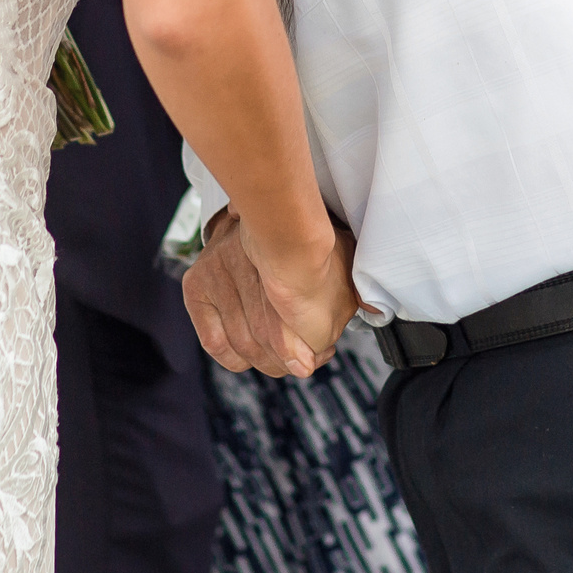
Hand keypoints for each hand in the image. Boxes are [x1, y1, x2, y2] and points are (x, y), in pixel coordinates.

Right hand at [181, 209, 358, 377]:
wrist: (269, 210)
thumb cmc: (309, 241)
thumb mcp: (340, 255)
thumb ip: (351, 287)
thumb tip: (375, 313)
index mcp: (293, 250)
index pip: (304, 317)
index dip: (314, 346)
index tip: (321, 354)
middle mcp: (251, 256)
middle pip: (272, 334)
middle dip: (291, 356)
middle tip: (304, 359)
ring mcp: (220, 269)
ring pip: (246, 343)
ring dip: (267, 361)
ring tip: (282, 360)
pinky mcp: (197, 284)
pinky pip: (215, 341)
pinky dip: (235, 358)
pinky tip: (250, 358)